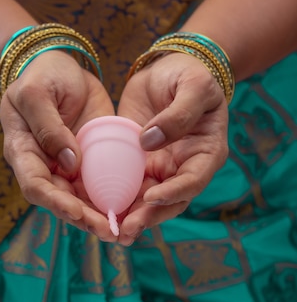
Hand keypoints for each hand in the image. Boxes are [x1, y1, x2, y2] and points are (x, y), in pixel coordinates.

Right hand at [0, 49, 116, 239]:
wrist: (60, 66)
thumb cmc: (41, 75)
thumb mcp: (37, 93)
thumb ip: (49, 126)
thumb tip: (70, 162)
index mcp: (23, 152)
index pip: (35, 185)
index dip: (55, 202)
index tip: (77, 212)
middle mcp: (45, 166)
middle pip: (61, 201)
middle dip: (84, 219)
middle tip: (109, 231)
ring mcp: (67, 167)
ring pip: (82, 200)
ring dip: (100, 217)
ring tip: (124, 231)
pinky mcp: (89, 162)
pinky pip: (100, 185)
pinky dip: (113, 199)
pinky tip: (132, 211)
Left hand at [117, 52, 228, 243]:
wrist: (168, 69)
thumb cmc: (189, 75)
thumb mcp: (194, 86)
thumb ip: (178, 114)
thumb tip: (149, 141)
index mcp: (206, 153)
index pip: (193, 181)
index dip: (174, 193)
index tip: (151, 197)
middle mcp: (184, 168)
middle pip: (169, 202)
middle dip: (148, 216)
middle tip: (125, 229)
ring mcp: (161, 169)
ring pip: (147, 202)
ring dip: (130, 217)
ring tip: (110, 231)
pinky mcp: (138, 165)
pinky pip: (127, 187)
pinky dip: (115, 200)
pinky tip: (96, 211)